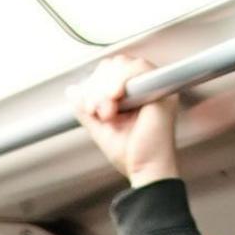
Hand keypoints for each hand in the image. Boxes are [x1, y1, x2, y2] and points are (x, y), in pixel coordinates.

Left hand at [71, 56, 179, 186]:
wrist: (146, 170)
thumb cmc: (131, 154)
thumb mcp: (100, 128)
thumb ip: (87, 109)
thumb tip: (72, 90)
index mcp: (133, 95)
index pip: (110, 71)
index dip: (95, 83)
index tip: (90, 107)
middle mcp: (145, 88)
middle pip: (115, 64)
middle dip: (98, 86)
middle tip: (97, 111)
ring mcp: (155, 87)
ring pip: (123, 64)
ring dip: (106, 86)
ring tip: (107, 111)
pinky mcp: (161, 90)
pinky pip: (138, 69)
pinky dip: (121, 80)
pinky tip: (115, 98)